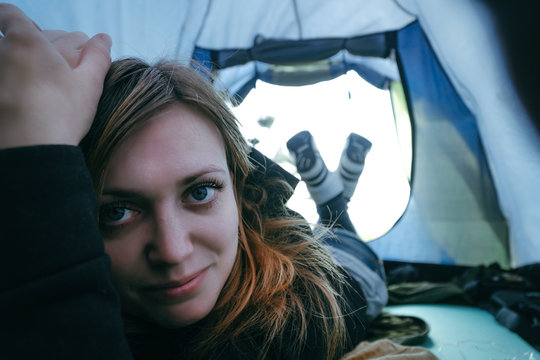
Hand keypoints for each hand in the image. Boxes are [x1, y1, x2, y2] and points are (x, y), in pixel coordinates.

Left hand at [0, 3, 111, 148]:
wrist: (30, 151)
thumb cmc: (61, 115)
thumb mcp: (90, 84)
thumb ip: (98, 56)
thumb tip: (103, 38)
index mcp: (26, 42)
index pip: (9, 13)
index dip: (17, 19)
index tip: (32, 33)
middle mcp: (0, 53)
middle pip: (10, 38)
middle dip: (30, 46)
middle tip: (52, 67)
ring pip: (5, 61)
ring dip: (19, 67)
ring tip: (39, 87)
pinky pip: (3, 81)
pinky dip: (11, 85)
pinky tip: (25, 102)